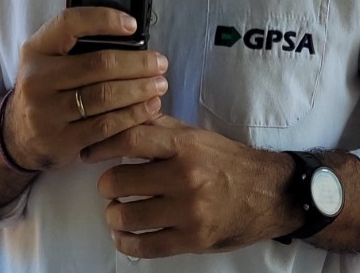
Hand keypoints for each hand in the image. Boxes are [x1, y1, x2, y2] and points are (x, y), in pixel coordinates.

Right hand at [3, 7, 168, 172]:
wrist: (18, 134)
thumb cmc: (48, 88)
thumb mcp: (50, 60)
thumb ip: (78, 45)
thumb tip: (132, 35)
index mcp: (36, 50)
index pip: (69, 23)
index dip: (104, 20)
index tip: (133, 24)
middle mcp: (37, 79)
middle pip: (99, 64)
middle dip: (137, 63)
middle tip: (160, 63)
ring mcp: (46, 112)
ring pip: (105, 96)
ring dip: (140, 90)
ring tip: (160, 85)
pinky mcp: (61, 140)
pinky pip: (106, 125)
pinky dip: (133, 115)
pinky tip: (149, 107)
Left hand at [84, 115, 300, 257]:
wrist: (270, 194)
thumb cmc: (230, 162)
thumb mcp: (198, 136)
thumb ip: (162, 126)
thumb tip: (127, 112)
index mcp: (185, 146)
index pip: (129, 139)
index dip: (101, 146)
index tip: (89, 153)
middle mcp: (185, 177)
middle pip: (119, 181)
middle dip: (107, 186)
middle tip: (111, 187)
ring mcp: (188, 211)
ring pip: (126, 216)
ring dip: (114, 215)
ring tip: (118, 211)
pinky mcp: (192, 240)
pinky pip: (144, 247)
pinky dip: (126, 243)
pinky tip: (124, 236)